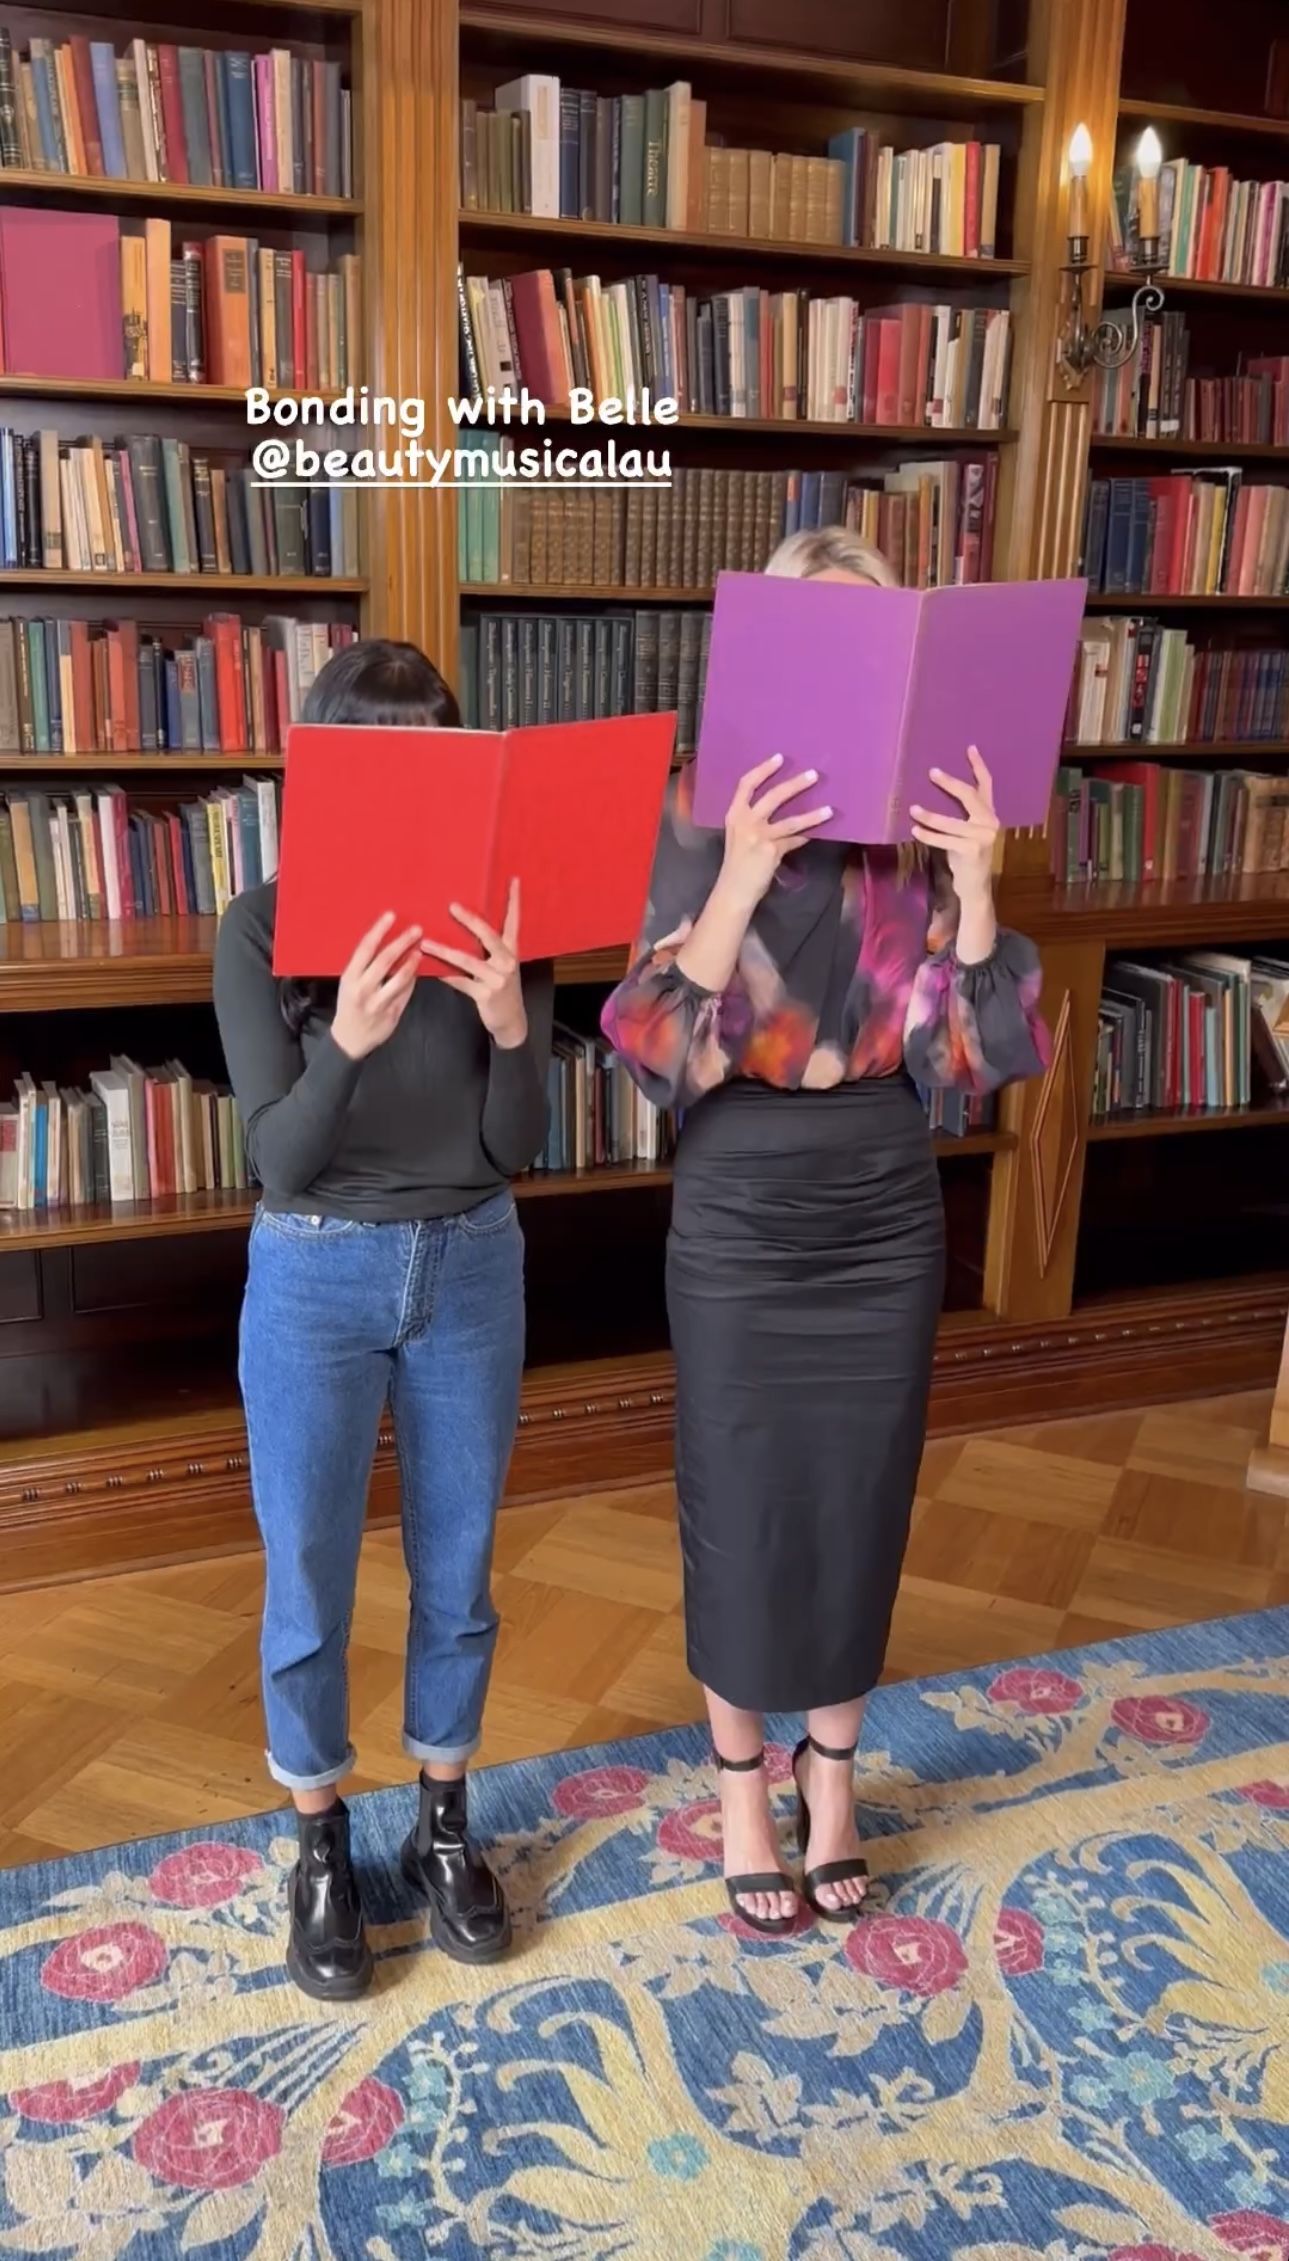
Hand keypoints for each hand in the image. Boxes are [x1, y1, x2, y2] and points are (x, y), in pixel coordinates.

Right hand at [330, 911, 423, 1060]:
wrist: (349, 1039)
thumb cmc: (350, 1004)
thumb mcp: (350, 983)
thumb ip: (365, 967)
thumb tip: (387, 942)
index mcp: (350, 977)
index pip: (365, 948)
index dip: (379, 930)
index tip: (391, 916)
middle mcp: (363, 989)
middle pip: (385, 960)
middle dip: (401, 942)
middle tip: (416, 929)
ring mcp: (378, 1003)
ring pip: (398, 979)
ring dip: (411, 963)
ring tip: (420, 951)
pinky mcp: (391, 1014)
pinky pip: (405, 994)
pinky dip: (412, 981)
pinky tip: (418, 970)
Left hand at [422, 879, 527, 1048]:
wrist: (511, 1021)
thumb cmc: (502, 989)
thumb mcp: (502, 966)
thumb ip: (489, 949)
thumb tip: (466, 925)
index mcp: (511, 951)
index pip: (514, 921)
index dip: (513, 901)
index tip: (512, 879)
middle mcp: (507, 962)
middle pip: (488, 936)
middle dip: (470, 920)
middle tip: (452, 906)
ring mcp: (498, 979)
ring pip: (468, 960)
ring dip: (445, 950)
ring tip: (425, 942)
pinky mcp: (486, 995)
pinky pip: (461, 982)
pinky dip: (444, 975)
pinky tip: (429, 969)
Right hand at [719, 755, 833, 908]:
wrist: (734, 889)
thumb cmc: (738, 863)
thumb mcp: (741, 836)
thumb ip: (756, 821)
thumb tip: (785, 807)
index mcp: (734, 814)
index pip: (746, 785)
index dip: (763, 770)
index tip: (780, 757)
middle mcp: (745, 822)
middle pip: (772, 796)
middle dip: (795, 784)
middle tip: (814, 774)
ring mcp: (758, 837)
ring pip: (791, 821)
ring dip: (812, 815)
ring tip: (829, 809)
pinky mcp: (771, 852)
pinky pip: (795, 840)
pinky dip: (808, 836)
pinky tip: (821, 832)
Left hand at [909, 748, 998, 898]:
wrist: (974, 886)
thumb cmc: (965, 857)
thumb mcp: (967, 832)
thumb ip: (961, 814)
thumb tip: (935, 792)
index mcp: (989, 814)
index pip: (987, 785)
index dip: (978, 766)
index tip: (970, 747)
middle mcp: (990, 823)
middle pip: (970, 796)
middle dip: (950, 783)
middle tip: (932, 772)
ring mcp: (983, 837)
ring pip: (952, 822)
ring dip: (930, 815)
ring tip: (912, 808)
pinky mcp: (972, 852)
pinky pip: (945, 840)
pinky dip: (929, 835)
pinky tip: (915, 830)